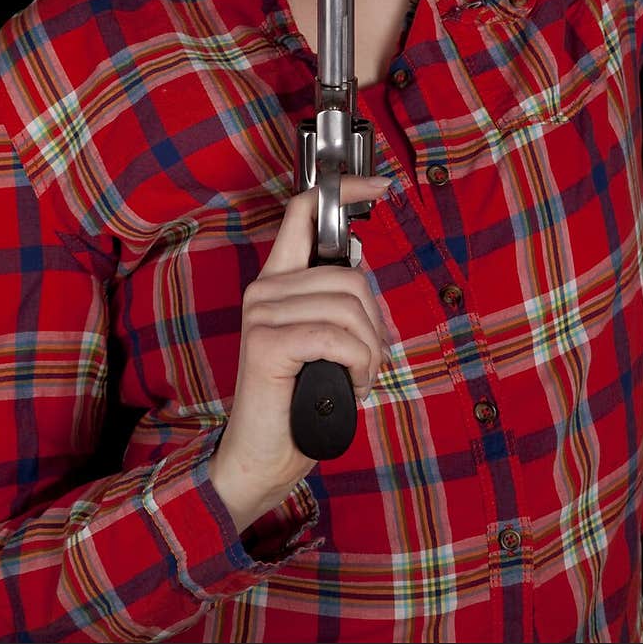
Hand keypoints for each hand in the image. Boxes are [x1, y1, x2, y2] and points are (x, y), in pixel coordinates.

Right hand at [207, 173, 391, 532]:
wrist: (263, 458)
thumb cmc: (300, 402)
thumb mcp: (322, 342)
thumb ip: (333, 302)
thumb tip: (362, 271)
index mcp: (278, 280)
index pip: (304, 212)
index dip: (344, 190)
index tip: (379, 185)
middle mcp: (265, 288)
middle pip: (350, 276)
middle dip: (376, 326)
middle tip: (368, 364)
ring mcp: (263, 312)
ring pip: (349, 308)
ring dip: (371, 352)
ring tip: (358, 379)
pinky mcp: (268, 341)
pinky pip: (338, 337)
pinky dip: (358, 365)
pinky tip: (348, 386)